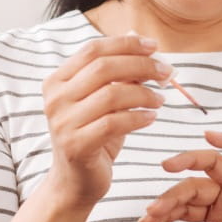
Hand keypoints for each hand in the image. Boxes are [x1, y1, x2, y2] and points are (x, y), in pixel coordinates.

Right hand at [42, 34, 171, 206]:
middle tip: (166, 73)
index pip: (93, 50)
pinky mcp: (76, 145)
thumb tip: (139, 40)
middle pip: (104, 68)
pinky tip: (151, 117)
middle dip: (141, 66)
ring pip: (111, 95)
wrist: (75, 182)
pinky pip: (114, 123)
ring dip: (144, 94)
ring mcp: (63, 122)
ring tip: (160, 99)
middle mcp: (55, 98)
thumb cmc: (93, 137)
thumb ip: (118, 73)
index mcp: (57, 81)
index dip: (126, 45)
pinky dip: (138, 117)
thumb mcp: (105, 101)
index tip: (154, 46)